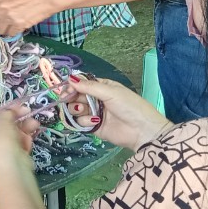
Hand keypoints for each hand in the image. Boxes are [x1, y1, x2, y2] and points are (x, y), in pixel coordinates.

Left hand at [0, 102, 37, 171]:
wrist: (13, 166)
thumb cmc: (2, 141)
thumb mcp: (2, 121)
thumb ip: (7, 112)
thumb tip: (11, 110)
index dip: (5, 109)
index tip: (17, 104)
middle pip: (6, 124)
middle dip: (18, 117)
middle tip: (28, 111)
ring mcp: (5, 148)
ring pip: (17, 132)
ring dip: (26, 126)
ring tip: (35, 124)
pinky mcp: (17, 154)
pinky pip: (22, 142)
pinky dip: (27, 138)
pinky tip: (31, 137)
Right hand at [56, 77, 170, 151]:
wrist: (142, 130)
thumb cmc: (129, 106)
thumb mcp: (111, 92)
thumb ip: (89, 86)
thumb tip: (70, 78)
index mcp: (102, 87)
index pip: (81, 84)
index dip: (71, 86)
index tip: (65, 90)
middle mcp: (96, 99)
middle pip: (75, 96)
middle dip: (71, 98)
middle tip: (67, 100)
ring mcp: (94, 113)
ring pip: (75, 110)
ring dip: (77, 110)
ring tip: (84, 111)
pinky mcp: (93, 128)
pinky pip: (80, 123)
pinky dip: (84, 122)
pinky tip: (93, 122)